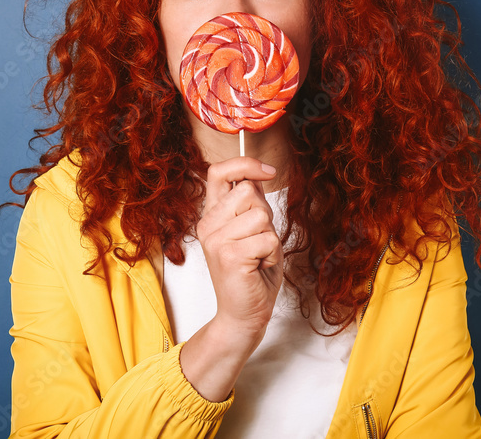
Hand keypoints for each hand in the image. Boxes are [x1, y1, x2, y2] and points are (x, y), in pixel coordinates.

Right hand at [197, 156, 283, 339]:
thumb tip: (257, 175)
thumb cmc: (252, 274)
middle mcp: (208, 224)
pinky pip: (268, 238)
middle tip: (258, 242)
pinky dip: (272, 254)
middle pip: (249, 192)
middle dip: (266, 215)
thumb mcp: (253, 231)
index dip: (244, 164)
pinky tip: (259, 267)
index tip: (267, 171)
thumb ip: (251, 204)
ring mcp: (216, 239)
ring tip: (259, 256)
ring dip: (270, 237)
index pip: (219, 172)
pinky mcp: (230, 255)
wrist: (244, 315)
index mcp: (212, 216)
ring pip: (261, 215)